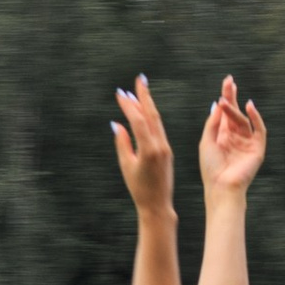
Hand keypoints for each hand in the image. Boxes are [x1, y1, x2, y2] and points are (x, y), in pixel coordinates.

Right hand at [111, 77, 175, 220]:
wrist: (158, 204)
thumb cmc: (139, 189)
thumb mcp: (127, 166)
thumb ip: (122, 143)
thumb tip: (117, 124)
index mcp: (149, 149)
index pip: (138, 121)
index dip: (129, 106)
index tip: (120, 93)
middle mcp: (160, 145)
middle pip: (152, 115)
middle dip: (145, 96)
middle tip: (140, 79)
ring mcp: (165, 147)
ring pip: (156, 121)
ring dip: (148, 105)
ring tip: (139, 91)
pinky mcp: (167, 151)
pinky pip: (158, 130)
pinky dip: (150, 118)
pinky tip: (143, 112)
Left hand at [199, 76, 268, 196]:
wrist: (221, 186)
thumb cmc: (210, 167)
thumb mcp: (207, 140)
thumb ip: (213, 122)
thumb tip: (218, 102)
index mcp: (223, 136)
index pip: (226, 113)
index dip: (226, 97)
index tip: (227, 83)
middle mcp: (236, 137)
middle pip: (236, 112)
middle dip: (232, 97)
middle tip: (230, 81)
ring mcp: (247, 142)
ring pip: (243, 120)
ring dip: (235, 109)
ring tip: (226, 101)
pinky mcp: (257, 149)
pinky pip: (259, 130)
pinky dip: (256, 118)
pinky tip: (249, 107)